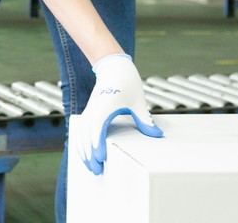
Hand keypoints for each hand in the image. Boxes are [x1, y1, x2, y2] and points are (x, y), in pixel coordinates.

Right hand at [76, 53, 161, 174]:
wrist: (113, 66)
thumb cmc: (127, 81)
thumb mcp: (138, 101)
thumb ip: (145, 119)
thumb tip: (157, 135)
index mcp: (104, 106)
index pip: (96, 128)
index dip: (97, 144)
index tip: (101, 158)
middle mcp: (93, 110)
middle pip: (85, 135)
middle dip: (88, 154)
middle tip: (96, 171)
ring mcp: (90, 111)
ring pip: (80, 134)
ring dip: (83, 150)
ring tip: (90, 166)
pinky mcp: (89, 113)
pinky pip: (81, 130)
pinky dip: (81, 142)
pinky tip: (85, 154)